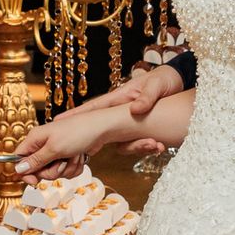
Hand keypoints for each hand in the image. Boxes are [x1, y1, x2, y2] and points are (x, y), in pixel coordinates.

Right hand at [13, 106, 122, 179]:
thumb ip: (36, 160)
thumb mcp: (54, 148)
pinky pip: (66, 171)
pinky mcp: (67, 156)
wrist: (101, 128)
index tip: (35, 181)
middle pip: (38, 170)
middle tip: (61, 162)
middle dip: (52, 171)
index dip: (25, 173)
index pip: (19, 159)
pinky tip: (80, 156)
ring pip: (54, 172)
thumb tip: (18, 169)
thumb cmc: (78, 132)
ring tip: (73, 155)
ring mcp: (56, 151)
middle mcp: (43, 145)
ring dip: (66, 168)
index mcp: (35, 139)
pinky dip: (74, 166)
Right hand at [33, 65, 181, 176]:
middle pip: (99, 130)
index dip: (73, 117)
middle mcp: (119, 112)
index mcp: (117, 99)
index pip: (91, 109)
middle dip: (92, 144)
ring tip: (156, 145)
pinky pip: (137, 143)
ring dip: (138, 147)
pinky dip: (147, 147)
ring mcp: (128, 122)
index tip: (56, 123)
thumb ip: (146, 97)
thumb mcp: (156, 86)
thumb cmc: (163, 80)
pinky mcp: (139, 129)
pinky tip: (159, 146)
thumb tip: (136, 109)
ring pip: (121, 142)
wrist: (177, 84)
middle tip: (80, 154)